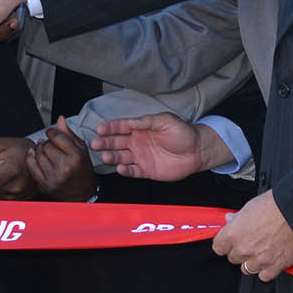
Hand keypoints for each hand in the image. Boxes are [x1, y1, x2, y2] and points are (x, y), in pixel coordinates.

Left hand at [25, 122, 96, 201]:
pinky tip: (34, 154)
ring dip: (39, 149)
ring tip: (45, 150)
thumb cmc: (83, 171)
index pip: (58, 137)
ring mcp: (53, 177)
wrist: (81, 194)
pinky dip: (31, 158)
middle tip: (51, 144)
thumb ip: (69, 134)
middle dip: (47, 141)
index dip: (52, 131)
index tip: (51, 132)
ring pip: (38, 154)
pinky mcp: (45, 184)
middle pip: (47, 145)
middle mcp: (64, 168)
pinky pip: (32, 166)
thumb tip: (60, 119)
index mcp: (76, 157)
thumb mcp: (81, 150)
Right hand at [91, 113, 231, 181]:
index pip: (122, 127)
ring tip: (105, 157)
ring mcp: (141, 157)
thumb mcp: (166, 121)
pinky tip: (120, 168)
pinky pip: (132, 171)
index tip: (100, 129)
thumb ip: (147, 121)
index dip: (110, 127)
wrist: (197, 151)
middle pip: (117, 142)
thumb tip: (131, 121)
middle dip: (106, 142)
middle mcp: (138, 142)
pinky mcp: (146, 170)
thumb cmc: (183, 133)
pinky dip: (125, 171)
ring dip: (112, 157)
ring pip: (122, 157)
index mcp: (141, 128)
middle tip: (95, 143)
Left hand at [213, 189, 292, 282]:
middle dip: (240, 251)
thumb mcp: (251, 206)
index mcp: (234, 233)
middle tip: (250, 241)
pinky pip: (263, 276)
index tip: (229, 241)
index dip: (224, 243)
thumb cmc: (277, 205)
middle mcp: (244, 249)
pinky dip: (266, 270)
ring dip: (252, 261)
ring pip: (247, 269)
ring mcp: (259, 260)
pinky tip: (270, 259)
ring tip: (261, 249)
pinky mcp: (275, 267)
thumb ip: (238, 218)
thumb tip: (230, 220)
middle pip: (233, 258)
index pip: (218, 247)